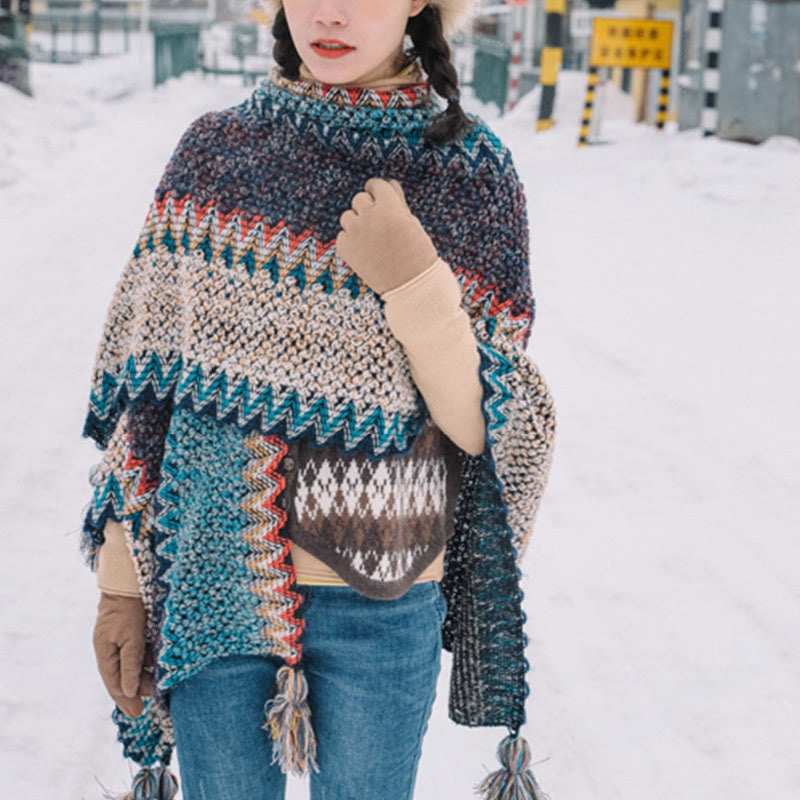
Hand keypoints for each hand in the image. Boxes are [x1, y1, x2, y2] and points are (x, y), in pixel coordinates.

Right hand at [93, 591, 153, 717]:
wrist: (130, 581)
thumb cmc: (129, 609)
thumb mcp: (131, 639)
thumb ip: (130, 665)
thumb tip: (127, 692)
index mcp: (105, 653)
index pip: (114, 683)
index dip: (125, 700)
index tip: (137, 714)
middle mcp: (111, 649)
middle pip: (124, 676)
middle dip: (138, 689)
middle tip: (155, 701)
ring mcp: (121, 640)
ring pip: (134, 664)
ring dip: (146, 675)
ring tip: (161, 686)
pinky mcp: (132, 631)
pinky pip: (140, 651)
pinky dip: (149, 660)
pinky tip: (161, 665)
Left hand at [335, 177, 438, 295]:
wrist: (411, 285)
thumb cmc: (417, 253)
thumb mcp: (412, 223)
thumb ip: (398, 202)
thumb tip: (390, 184)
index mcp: (388, 205)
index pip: (375, 185)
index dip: (377, 192)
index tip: (379, 201)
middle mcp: (369, 215)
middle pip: (359, 200)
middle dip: (367, 209)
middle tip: (378, 225)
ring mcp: (355, 231)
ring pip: (347, 217)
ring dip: (356, 224)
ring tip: (371, 239)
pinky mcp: (345, 248)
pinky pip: (342, 237)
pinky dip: (350, 242)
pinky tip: (364, 252)